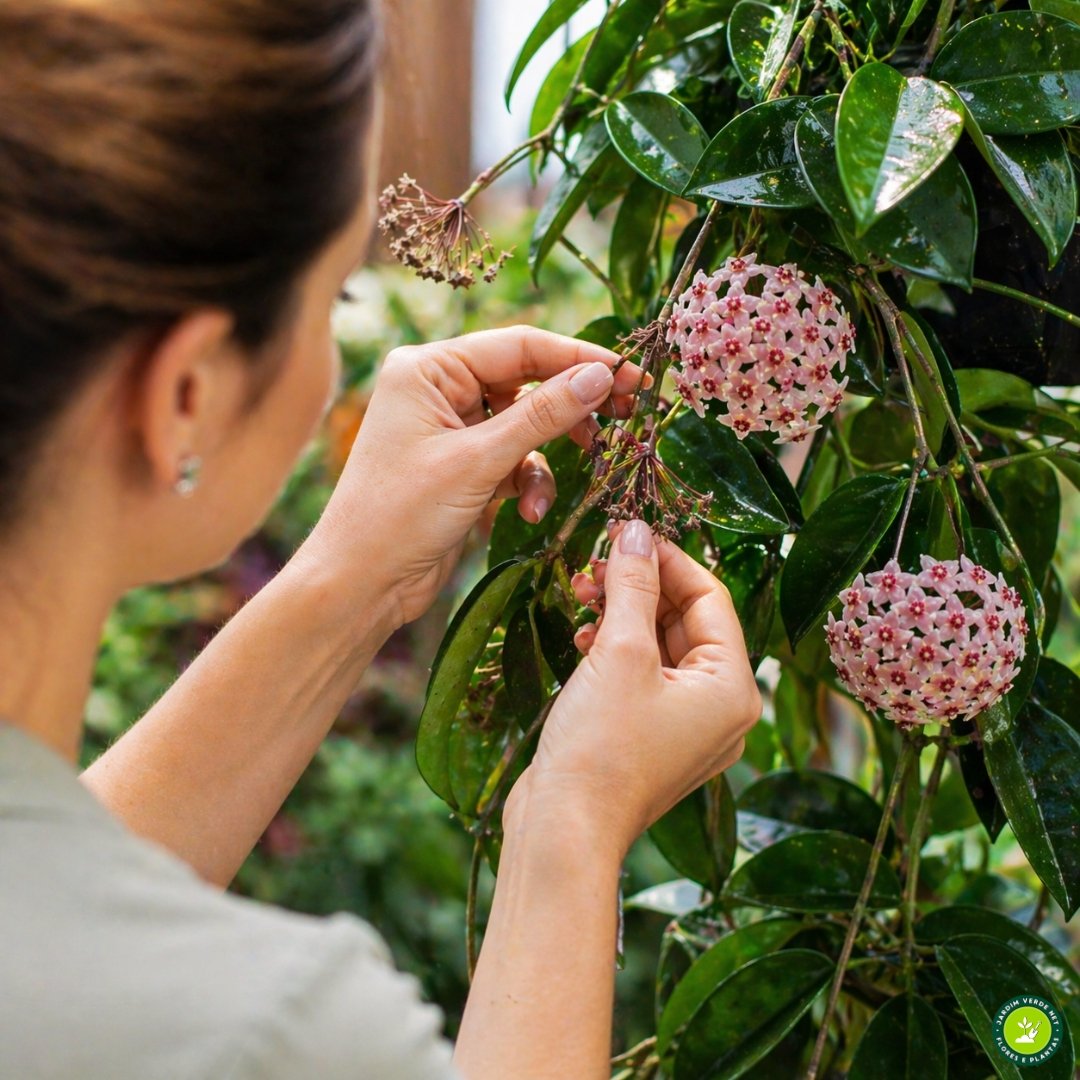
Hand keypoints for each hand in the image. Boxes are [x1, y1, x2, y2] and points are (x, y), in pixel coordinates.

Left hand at [306, 326, 646, 625]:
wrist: (360, 583)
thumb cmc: (400, 515)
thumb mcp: (478, 462)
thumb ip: (543, 415)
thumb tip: (601, 376)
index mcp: (429, 368)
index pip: (520, 346)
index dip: (580, 358)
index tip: (633, 375)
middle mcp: (438, 389)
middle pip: (527, 381)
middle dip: (571, 408)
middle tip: (625, 418)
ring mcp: (450, 428)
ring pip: (525, 425)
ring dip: (546, 458)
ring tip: (559, 485)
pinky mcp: (461, 465)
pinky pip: (512, 459)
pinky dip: (527, 482)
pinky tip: (528, 511)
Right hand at [506, 520, 761, 859]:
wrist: (564, 829)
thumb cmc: (600, 748)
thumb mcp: (620, 652)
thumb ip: (632, 586)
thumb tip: (637, 532)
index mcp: (733, 689)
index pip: (711, 598)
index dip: (669, 559)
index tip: (628, 532)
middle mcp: (720, 708)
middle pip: (686, 621)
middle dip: (640, 587)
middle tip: (597, 561)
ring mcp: (686, 726)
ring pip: (660, 646)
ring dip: (622, 615)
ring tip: (581, 595)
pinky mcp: (651, 736)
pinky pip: (643, 675)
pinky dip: (615, 650)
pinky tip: (582, 638)